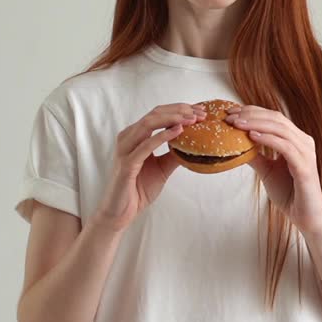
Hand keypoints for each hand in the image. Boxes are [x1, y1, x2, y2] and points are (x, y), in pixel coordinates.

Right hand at [92, 103, 205, 231]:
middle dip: (179, 111)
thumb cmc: (138, 189)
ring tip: (191, 119)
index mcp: (135, 136)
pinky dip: (162, 136)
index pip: (158, 114)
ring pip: (149, 124)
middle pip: (155, 114)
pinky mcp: (126, 163)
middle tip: (199, 112)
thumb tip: (193, 145)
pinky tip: (178, 131)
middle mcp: (128, 138)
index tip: (199, 110)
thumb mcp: (163, 168)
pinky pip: (145, 145)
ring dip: (172, 119)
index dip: (179, 109)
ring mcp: (125, 149)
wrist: (122, 211)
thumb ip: (174, 154)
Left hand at [225, 104, 321, 233]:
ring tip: (237, 124)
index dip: (252, 111)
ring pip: (280, 129)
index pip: (273, 117)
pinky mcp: (305, 166)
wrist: (305, 217)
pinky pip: (285, 147)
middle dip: (251, 115)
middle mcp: (303, 142)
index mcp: (296, 140)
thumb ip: (255, 156)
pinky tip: (252, 137)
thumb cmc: (289, 193)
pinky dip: (268, 139)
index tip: (230, 112)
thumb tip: (236, 145)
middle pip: (276, 118)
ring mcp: (306, 153)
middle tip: (229, 116)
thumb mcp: (267, 171)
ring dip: (256, 124)